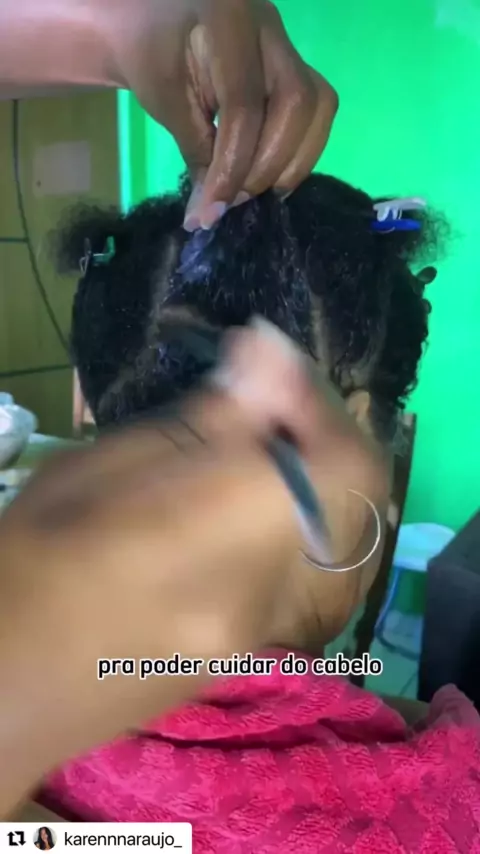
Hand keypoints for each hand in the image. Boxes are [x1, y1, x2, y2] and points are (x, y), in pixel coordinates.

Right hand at [0, 321, 385, 811]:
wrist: (5, 691)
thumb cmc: (28, 566)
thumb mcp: (98, 469)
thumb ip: (203, 422)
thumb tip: (270, 358)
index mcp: (216, 541)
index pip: (343, 464)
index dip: (320, 404)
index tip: (269, 367)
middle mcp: (266, 600)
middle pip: (358, 500)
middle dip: (326, 435)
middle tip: (269, 401)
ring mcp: (269, 636)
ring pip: (345, 536)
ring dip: (322, 476)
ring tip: (262, 445)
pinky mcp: (259, 654)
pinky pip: (318, 571)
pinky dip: (305, 519)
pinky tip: (252, 500)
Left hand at [109, 0, 337, 228]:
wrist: (149, 19)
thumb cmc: (148, 53)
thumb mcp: (163, 100)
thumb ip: (195, 151)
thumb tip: (213, 214)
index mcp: (227, 18)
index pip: (244, 104)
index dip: (233, 166)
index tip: (213, 209)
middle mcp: (269, 25)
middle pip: (296, 103)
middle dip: (269, 165)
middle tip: (235, 199)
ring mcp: (287, 44)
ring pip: (318, 107)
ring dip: (292, 162)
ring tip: (252, 191)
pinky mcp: (294, 66)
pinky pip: (315, 112)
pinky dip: (296, 151)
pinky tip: (267, 175)